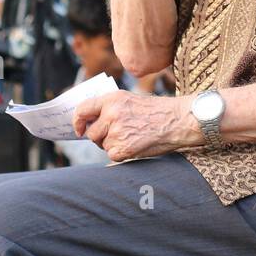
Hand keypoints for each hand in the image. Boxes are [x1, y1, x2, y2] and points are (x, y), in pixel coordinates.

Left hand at [72, 91, 199, 161]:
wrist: (178, 120)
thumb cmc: (158, 111)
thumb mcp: (131, 100)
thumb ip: (110, 108)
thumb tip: (90, 123)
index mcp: (112, 99)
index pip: (82, 110)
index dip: (77, 122)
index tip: (79, 129)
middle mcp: (111, 114)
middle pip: (91, 133)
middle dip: (101, 137)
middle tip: (118, 135)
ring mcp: (116, 132)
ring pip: (102, 145)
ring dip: (113, 145)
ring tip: (132, 137)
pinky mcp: (122, 149)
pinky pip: (112, 155)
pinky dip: (122, 154)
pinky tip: (136, 145)